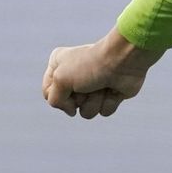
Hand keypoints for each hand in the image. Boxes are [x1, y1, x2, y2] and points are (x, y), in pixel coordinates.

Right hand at [42, 28, 161, 118]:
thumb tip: (72, 112)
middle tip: (87, 82)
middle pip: (67, 105)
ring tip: (102, 85)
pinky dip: (108, 102)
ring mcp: (93, 86)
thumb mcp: (60, 79)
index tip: (65, 82)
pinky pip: (103, 112)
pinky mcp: (109, 95)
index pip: (48, 93)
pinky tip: (114, 89)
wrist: (123, 60)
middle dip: (78, 98)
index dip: (56, 93)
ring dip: (94, 101)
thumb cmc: (90, 65)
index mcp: (58, 65)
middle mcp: (75, 75)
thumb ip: (54, 99)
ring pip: (86, 111)